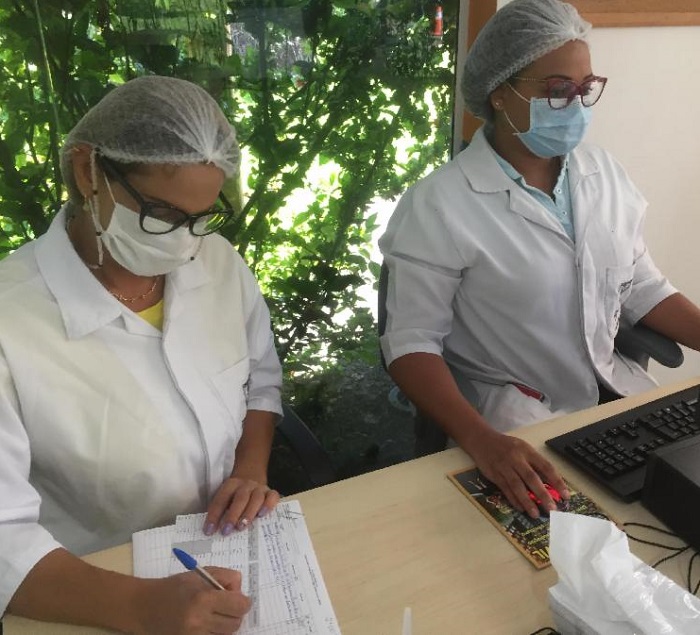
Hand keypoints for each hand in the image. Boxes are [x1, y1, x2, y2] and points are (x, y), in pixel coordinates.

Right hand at [134, 567, 249, 634]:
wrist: (145, 607)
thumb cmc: (174, 587)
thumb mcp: (200, 574)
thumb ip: (225, 577)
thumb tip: (240, 590)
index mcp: (203, 599)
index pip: (240, 606)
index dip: (243, 601)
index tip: (238, 598)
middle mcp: (199, 621)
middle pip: (235, 624)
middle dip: (235, 613)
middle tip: (225, 606)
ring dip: (224, 625)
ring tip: (213, 615)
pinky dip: (214, 633)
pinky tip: (206, 625)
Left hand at [204, 476, 279, 534]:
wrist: (252, 474)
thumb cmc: (236, 494)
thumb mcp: (226, 496)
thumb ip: (221, 511)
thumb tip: (213, 532)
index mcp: (231, 485)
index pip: (221, 500)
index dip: (214, 515)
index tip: (209, 531)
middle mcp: (246, 485)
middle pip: (240, 498)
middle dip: (232, 515)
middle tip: (226, 531)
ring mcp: (259, 488)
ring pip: (256, 498)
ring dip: (248, 513)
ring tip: (241, 527)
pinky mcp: (271, 492)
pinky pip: (272, 496)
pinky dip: (268, 505)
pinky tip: (262, 515)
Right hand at [468, 429, 568, 517]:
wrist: (481, 439)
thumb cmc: (507, 446)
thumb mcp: (523, 449)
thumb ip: (535, 464)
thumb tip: (551, 483)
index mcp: (527, 451)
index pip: (545, 466)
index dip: (557, 481)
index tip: (566, 495)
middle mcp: (516, 458)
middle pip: (531, 478)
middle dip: (543, 494)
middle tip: (552, 509)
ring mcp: (504, 467)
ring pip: (517, 486)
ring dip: (527, 501)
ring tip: (536, 514)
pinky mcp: (494, 474)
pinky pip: (505, 489)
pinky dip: (513, 499)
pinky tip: (521, 508)